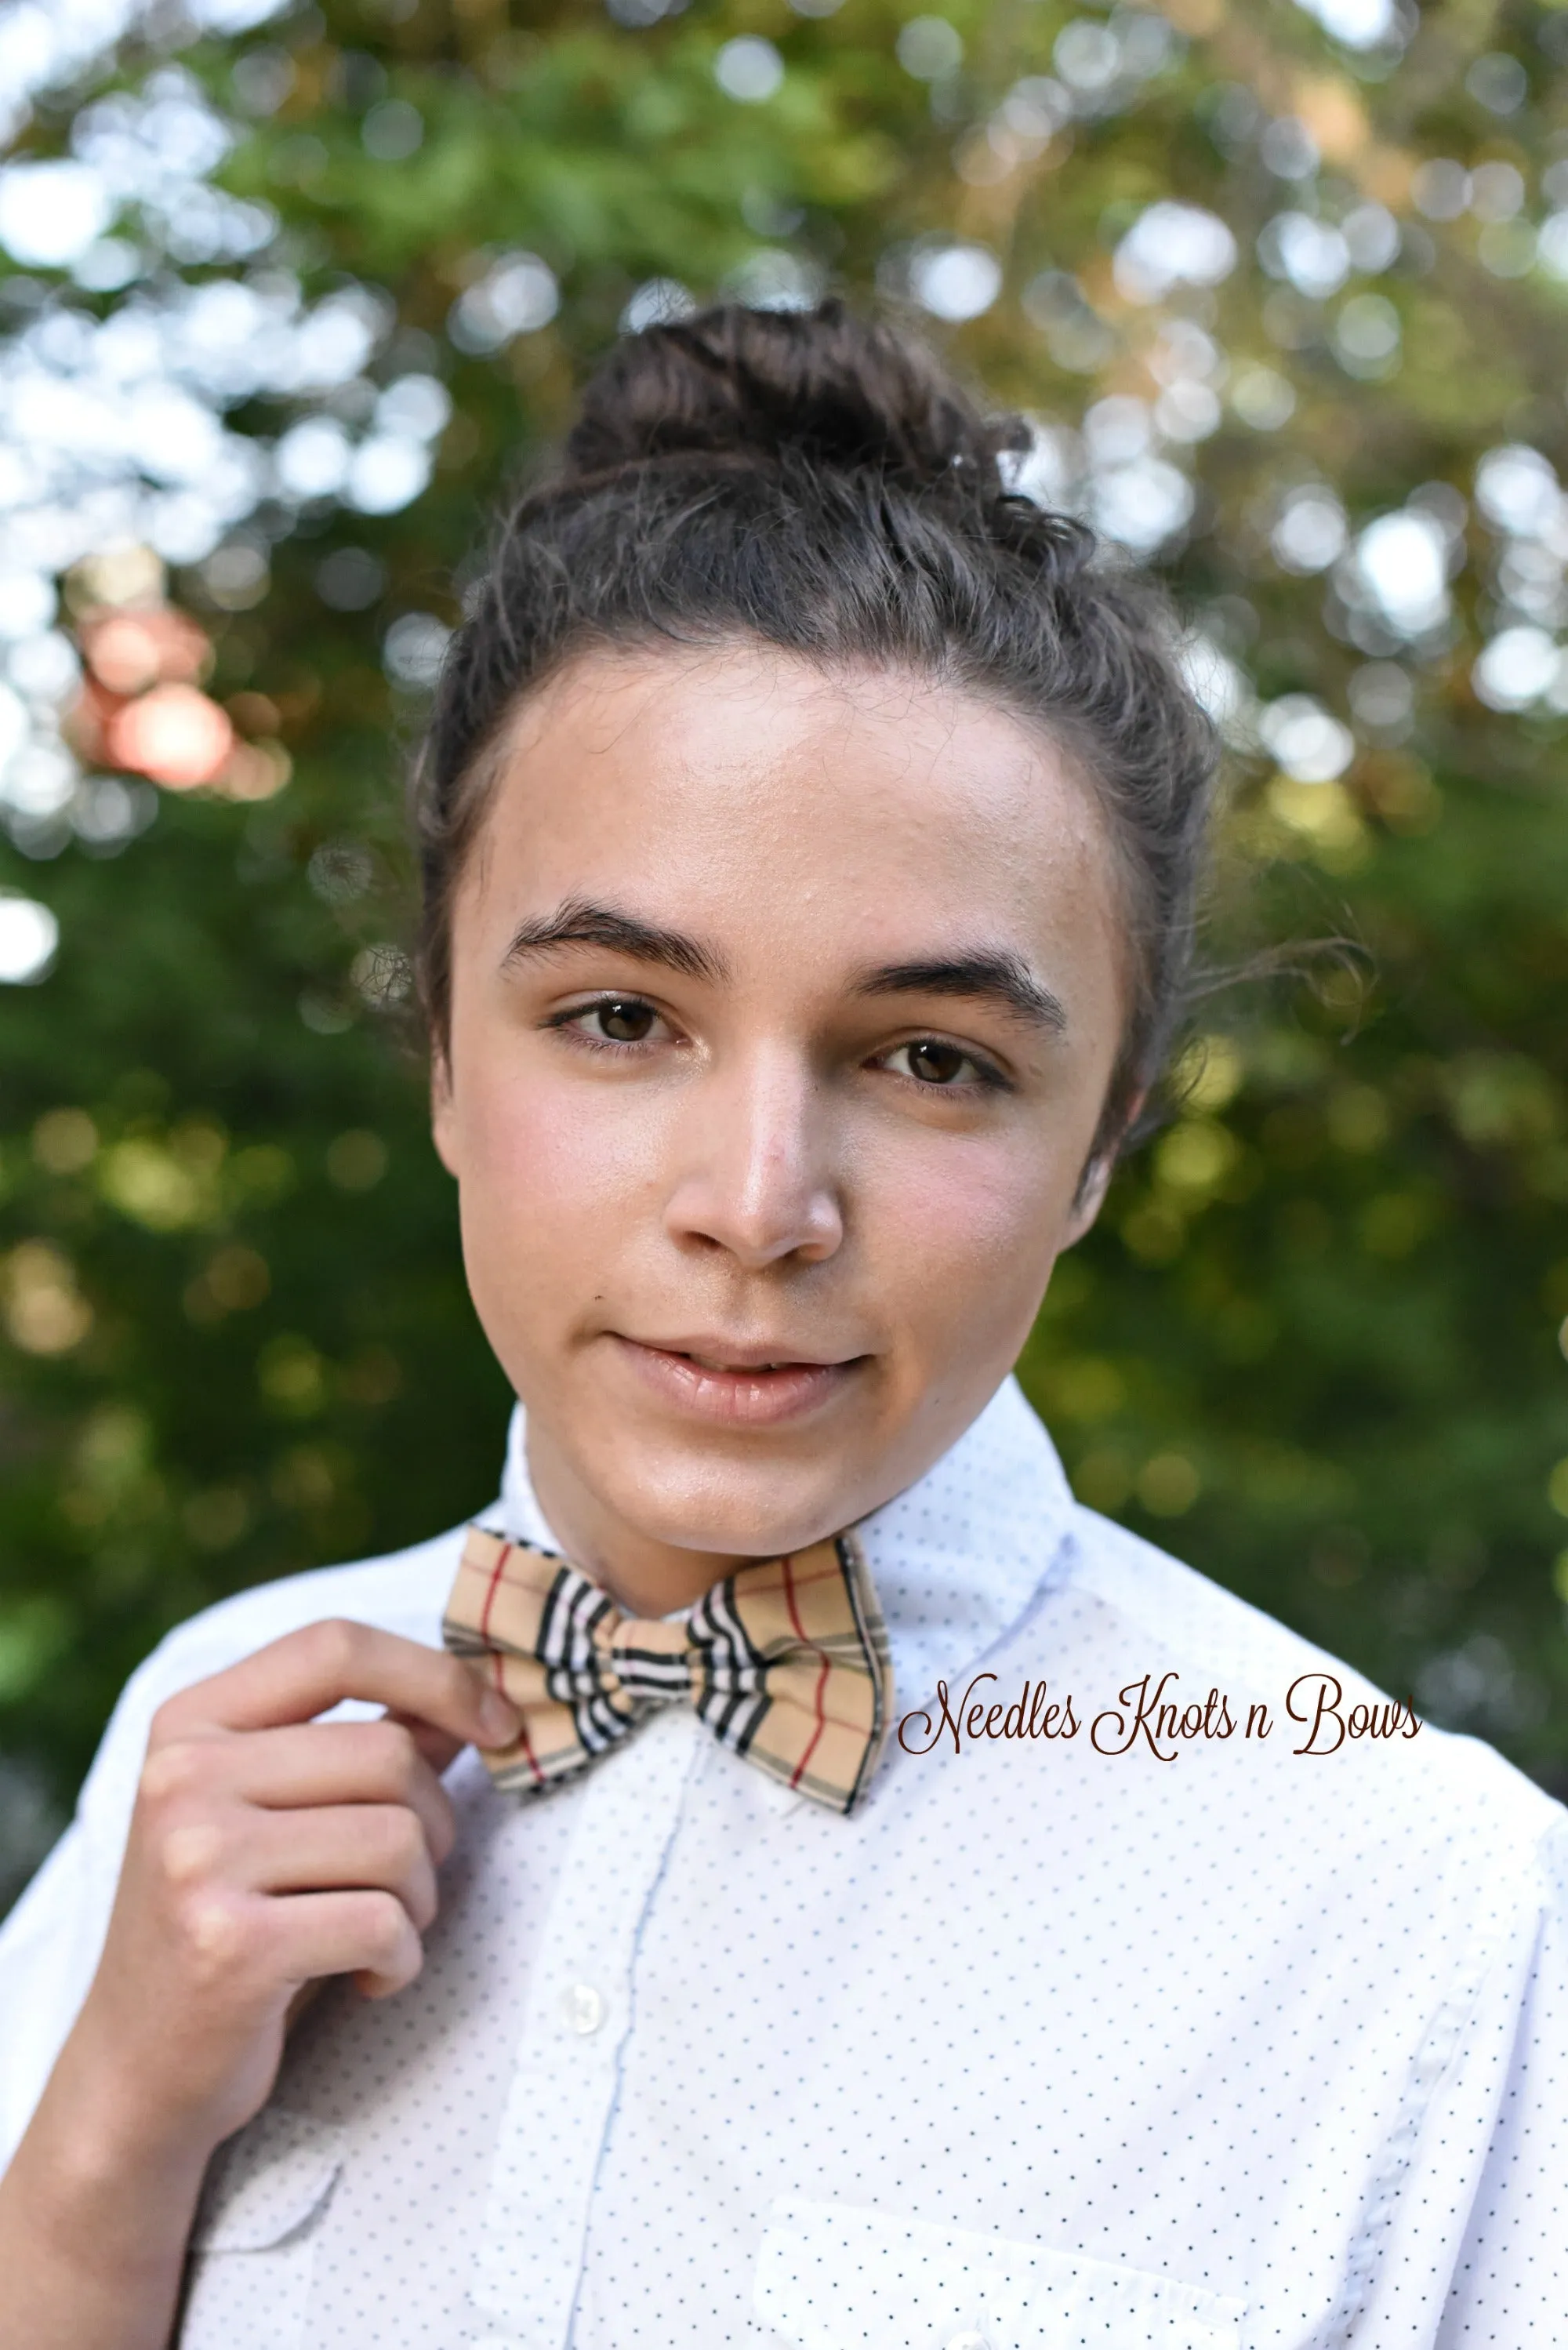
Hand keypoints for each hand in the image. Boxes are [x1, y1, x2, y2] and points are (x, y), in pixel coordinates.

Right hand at [0, 1619, 518, 2349]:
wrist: (139, 2069)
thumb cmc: (234, 1922)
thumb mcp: (274, 1813)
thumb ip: (363, 1744)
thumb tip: (474, 1698)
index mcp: (191, 1722)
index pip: (336, 1645)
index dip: (436, 1674)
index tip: (496, 1722)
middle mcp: (182, 1777)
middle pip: (389, 1752)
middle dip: (435, 1821)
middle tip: (408, 1880)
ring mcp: (197, 1860)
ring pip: (399, 1838)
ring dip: (420, 1898)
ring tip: (379, 1929)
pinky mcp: (229, 1946)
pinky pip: (384, 1923)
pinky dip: (402, 1959)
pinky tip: (367, 1978)